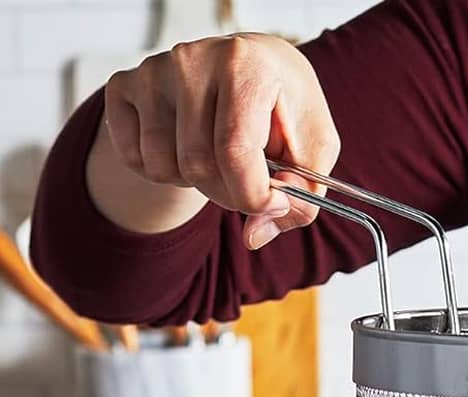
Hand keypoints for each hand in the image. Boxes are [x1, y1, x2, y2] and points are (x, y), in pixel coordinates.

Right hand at [100, 33, 338, 248]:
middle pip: (198, 166)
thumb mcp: (315, 149)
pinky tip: (185, 150)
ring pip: (163, 167)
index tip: (275, 204)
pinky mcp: (125, 84)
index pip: (235, 152)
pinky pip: (133, 158)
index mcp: (246, 66)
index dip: (255, 196)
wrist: (255, 64)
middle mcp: (192, 60)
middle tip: (248, 181)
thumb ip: (300, 199)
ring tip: (217, 159)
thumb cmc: (287, 109)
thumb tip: (253, 237)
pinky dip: (161, 171)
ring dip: (195, 183)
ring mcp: (153, 70)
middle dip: (229, 195)